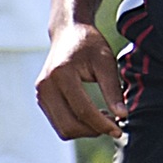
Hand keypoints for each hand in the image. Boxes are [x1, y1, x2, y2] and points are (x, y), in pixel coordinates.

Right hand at [35, 21, 128, 138]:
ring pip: (63, 129)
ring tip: (104, 119)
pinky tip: (92, 115)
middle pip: (69, 125)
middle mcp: (46, 86)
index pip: (83, 110)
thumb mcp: (106, 62)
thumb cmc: (89, 44)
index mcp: (61, 74)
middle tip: (114, 125)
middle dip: (94, 131)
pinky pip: (59, 123)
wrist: (68, 32)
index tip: (119, 130)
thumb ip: (113, 90)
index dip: (102, 125)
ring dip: (85, 131)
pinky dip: (77, 126)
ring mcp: (41, 93)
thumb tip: (122, 116)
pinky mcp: (41, 98)